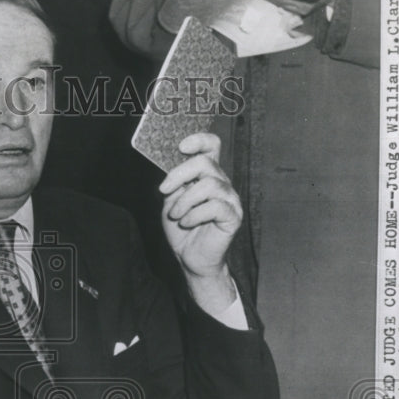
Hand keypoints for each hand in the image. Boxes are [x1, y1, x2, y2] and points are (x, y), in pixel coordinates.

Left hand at [159, 133, 241, 314]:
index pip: (212, 146)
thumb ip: (174, 183)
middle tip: (164, 190)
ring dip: (185, 201)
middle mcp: (222, 183)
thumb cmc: (182, 228)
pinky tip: (187, 222)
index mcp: (207, 175)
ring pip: (208, 185)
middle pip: (205, 163)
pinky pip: (214, 207)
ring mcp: (230, 199)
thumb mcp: (171, 200)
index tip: (181, 147)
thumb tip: (170, 167)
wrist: (190, 258)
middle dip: (179, 175)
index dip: (199, 140)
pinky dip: (194, 214)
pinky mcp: (233, 216)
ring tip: (177, 215)